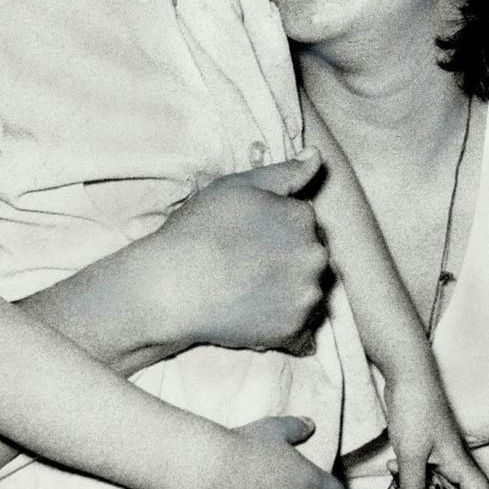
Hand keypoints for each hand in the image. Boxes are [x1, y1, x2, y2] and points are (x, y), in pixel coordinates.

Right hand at [161, 150, 327, 352]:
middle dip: (288, 260)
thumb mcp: (239, 186)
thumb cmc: (200, 230)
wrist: (172, 286)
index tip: (251, 238)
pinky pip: (303, 331)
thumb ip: (285, 172)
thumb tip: (317, 156)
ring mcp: (306, 295)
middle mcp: (314, 256)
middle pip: (310, 257)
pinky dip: (288, 327)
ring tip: (251, 291)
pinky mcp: (293, 330)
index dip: (277, 229)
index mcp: (303, 218)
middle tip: (248, 266)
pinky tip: (261, 318)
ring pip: (308, 292)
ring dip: (291, 292)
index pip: (304, 222)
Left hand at [383, 371, 488, 488]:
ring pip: (440, 484)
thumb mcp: (410, 453)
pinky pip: (425, 470)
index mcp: (458, 462)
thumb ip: (413, 486)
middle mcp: (453, 459)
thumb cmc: (415, 408)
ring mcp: (440, 451)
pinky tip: (392, 468)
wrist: (407, 373)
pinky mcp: (426, 444)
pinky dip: (412, 476)